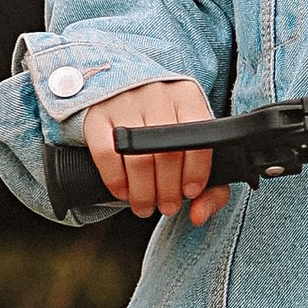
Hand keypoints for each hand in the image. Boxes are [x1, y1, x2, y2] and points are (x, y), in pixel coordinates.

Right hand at [84, 77, 221, 222]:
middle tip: (167, 207)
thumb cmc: (164, 126)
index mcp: (187, 96)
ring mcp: (125, 102)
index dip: (196, 173)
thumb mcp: (192, 144)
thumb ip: (210, 186)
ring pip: (138, 158)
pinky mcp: (97, 114)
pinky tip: (123, 192)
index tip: (190, 192)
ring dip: (143, 193)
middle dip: (168, 191)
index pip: (199, 139)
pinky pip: (107, 155)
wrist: (122, 91)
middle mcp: (157, 94)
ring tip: (145, 206)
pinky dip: (116, 181)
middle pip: (166, 153)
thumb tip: (199, 216)